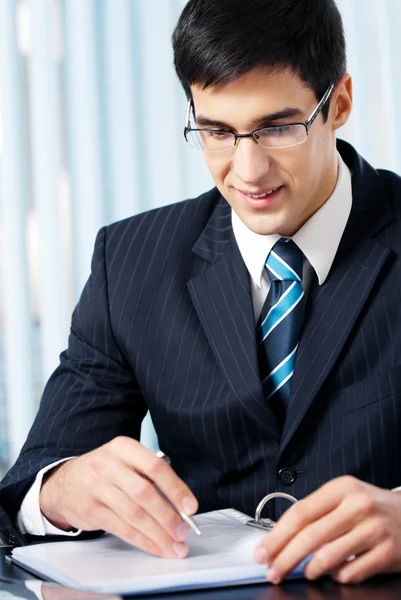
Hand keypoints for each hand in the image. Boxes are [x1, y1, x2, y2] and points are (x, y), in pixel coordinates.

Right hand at [39, 436, 197, 558]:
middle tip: (183, 531)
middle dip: (168, 516)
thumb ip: (149, 477)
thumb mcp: (124, 461)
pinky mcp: (90, 510)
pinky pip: (122, 529)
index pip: (154, 466)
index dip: (175, 488)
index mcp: (123, 447)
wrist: (63, 483)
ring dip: (158, 534)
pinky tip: (156, 547)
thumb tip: (180, 505)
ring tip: (175, 545)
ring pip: (134, 514)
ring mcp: (96, 488)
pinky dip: (143, 541)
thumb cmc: (104, 471)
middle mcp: (108, 465)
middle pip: (144, 493)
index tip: (190, 507)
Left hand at [253, 476, 400, 583]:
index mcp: (342, 488)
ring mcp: (374, 530)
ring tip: (305, 572)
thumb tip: (281, 539)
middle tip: (272, 572)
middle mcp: (357, 506)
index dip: (276, 536)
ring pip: (328, 557)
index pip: (300, 513)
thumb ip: (318, 513)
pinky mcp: (388, 553)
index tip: (262, 553)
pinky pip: (351, 573)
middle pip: (309, 536)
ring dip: (309, 570)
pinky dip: (338, 577)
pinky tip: (336, 572)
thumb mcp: (345, 497)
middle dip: (284, 559)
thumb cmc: (371, 508)